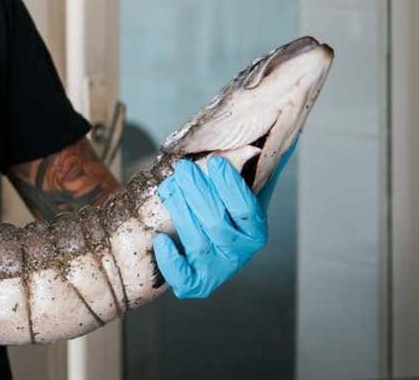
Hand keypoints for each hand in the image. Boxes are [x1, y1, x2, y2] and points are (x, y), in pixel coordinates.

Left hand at [153, 141, 295, 298]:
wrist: (200, 234)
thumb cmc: (216, 198)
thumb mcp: (232, 180)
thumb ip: (243, 162)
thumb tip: (258, 136)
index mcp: (255, 227)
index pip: (245, 209)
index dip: (230, 186)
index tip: (214, 161)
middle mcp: (240, 250)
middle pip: (217, 224)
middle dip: (198, 193)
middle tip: (183, 169)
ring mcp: (219, 267)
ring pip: (199, 243)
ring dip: (181, 212)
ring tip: (170, 186)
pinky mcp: (196, 280)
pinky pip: (186, 281)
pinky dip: (172, 264)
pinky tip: (160, 240)